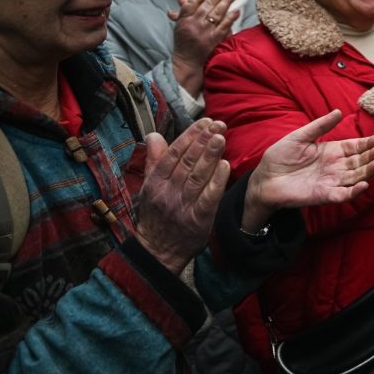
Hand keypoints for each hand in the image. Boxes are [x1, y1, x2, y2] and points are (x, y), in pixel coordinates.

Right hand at [133, 119, 230, 274]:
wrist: (158, 251)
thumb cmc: (156, 215)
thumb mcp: (148, 188)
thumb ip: (154, 161)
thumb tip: (154, 135)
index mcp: (155, 183)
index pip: (173, 154)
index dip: (189, 136)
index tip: (204, 122)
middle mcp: (168, 192)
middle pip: (186, 162)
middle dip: (202, 140)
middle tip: (217, 124)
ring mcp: (183, 205)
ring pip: (197, 176)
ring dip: (210, 155)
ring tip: (221, 137)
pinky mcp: (198, 218)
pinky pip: (208, 197)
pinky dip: (217, 180)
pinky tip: (225, 165)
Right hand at [170, 0, 239, 95]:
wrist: (187, 62)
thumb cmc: (183, 42)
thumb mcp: (180, 25)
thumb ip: (183, 10)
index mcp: (183, 19)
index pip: (193, 1)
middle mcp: (193, 24)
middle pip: (207, 5)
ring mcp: (204, 32)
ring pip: (216, 13)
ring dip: (226, 2)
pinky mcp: (213, 40)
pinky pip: (224, 26)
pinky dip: (230, 18)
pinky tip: (237, 11)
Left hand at [242, 110, 373, 230]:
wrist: (264, 179)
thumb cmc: (279, 157)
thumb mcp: (300, 136)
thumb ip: (319, 126)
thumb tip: (339, 111)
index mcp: (331, 151)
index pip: (355, 147)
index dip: (367, 143)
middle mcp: (335, 167)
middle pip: (359, 162)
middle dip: (371, 156)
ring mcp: (331, 181)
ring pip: (356, 177)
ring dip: (368, 172)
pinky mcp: (324, 195)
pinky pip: (343, 194)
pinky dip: (354, 191)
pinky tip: (363, 184)